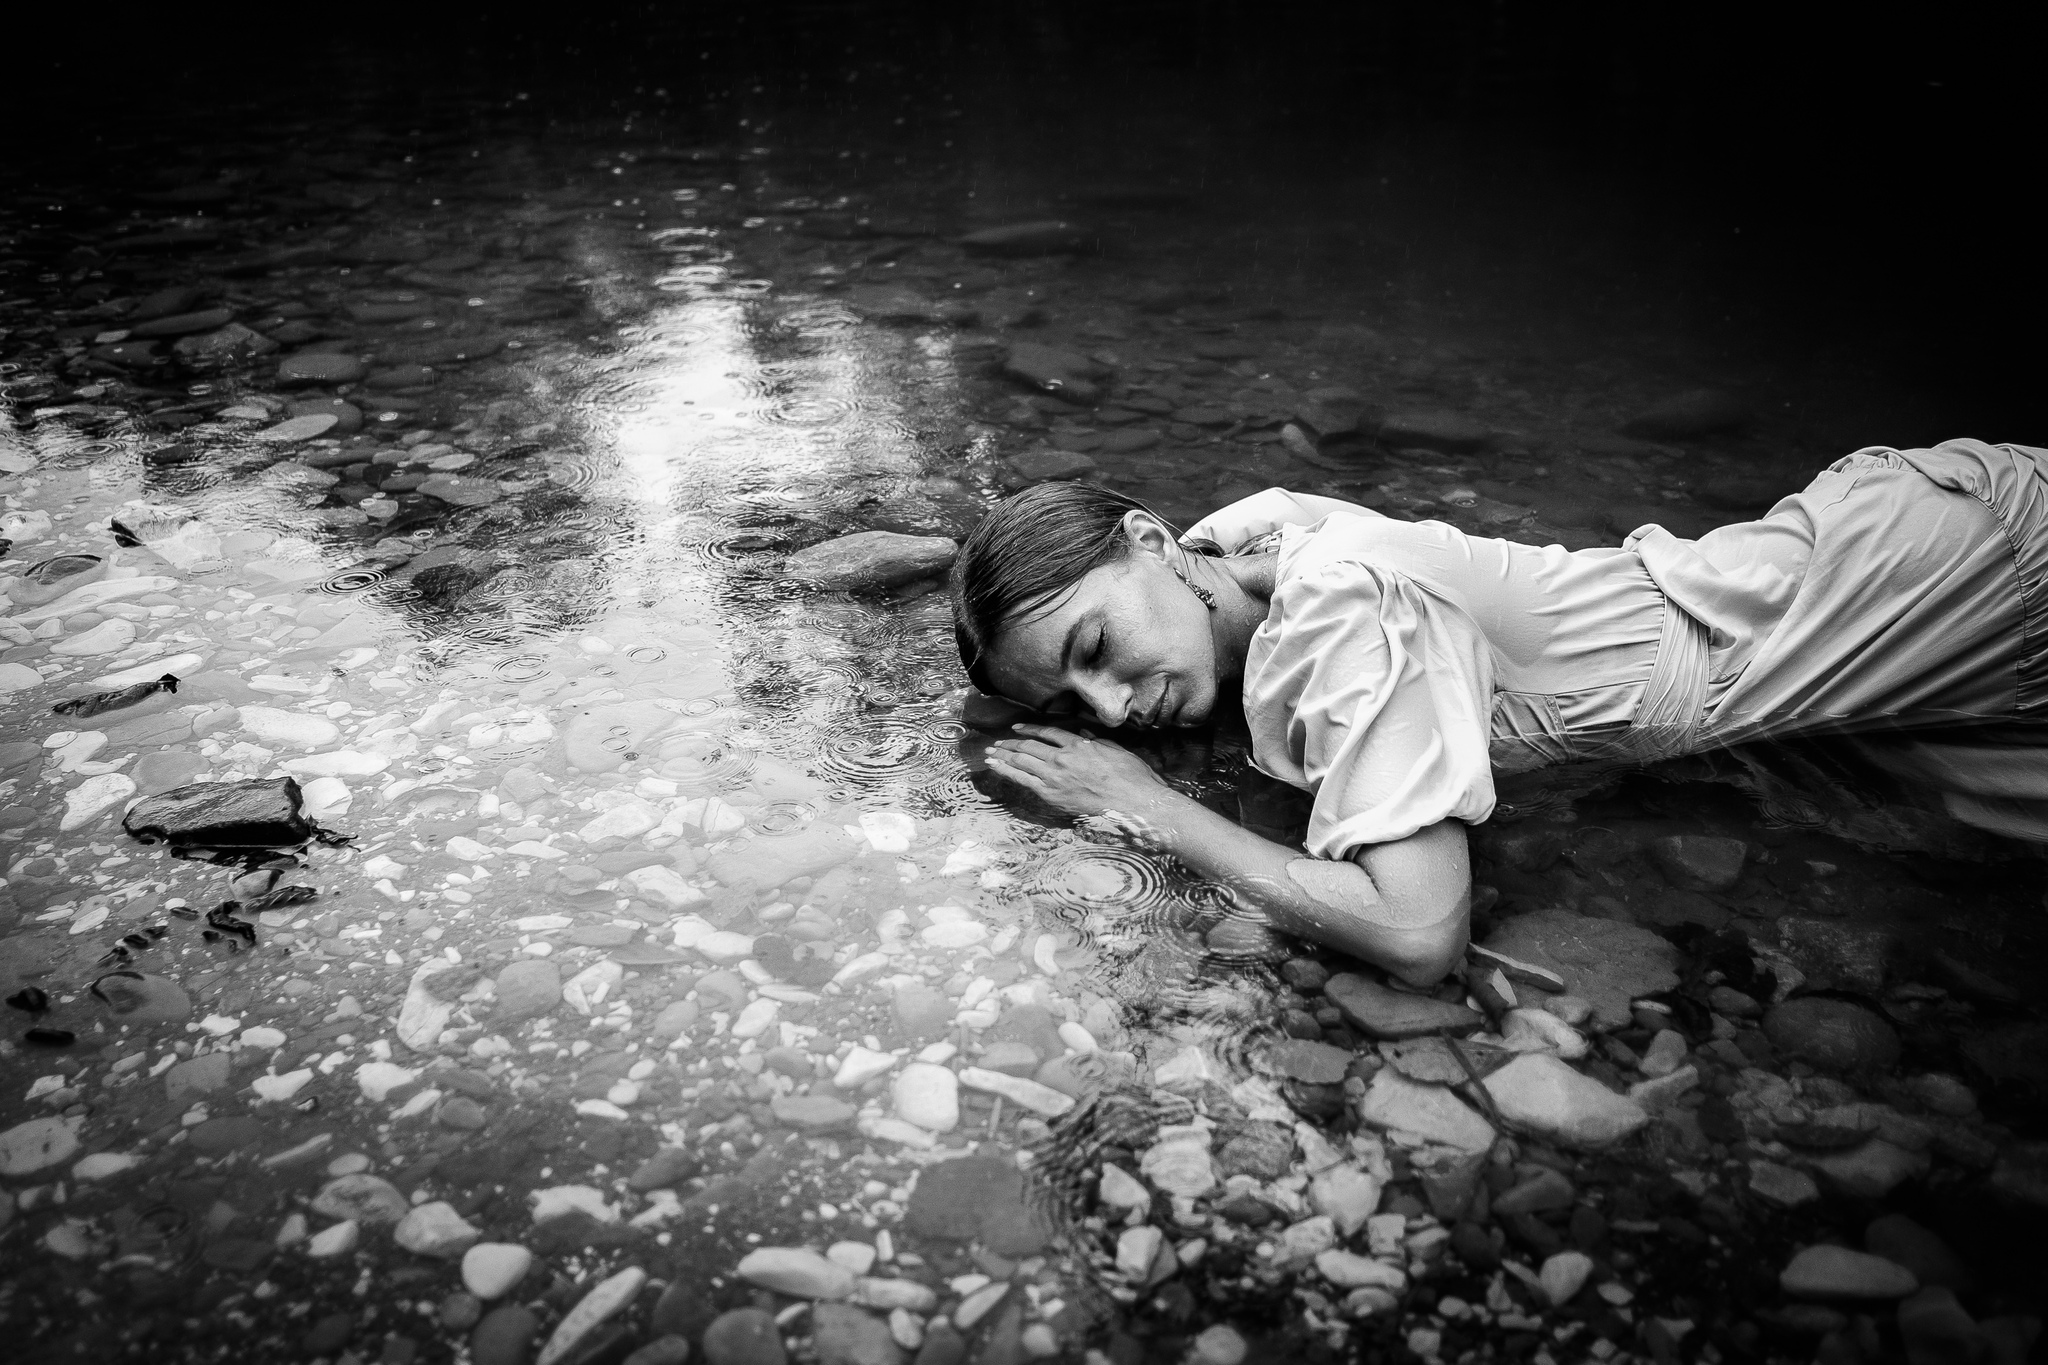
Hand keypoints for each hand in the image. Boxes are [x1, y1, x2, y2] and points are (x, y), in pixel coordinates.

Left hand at [982, 724, 1171, 819]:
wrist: (1133, 804)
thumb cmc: (1131, 778)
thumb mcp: (1116, 751)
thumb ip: (1096, 741)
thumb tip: (1083, 733)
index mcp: (1080, 744)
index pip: (1048, 732)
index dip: (1030, 729)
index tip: (1017, 728)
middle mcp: (1063, 757)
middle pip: (1029, 746)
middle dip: (1010, 743)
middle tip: (996, 742)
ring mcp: (1055, 776)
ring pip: (1021, 760)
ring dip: (1002, 754)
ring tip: (989, 752)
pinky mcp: (1051, 794)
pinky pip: (1021, 779)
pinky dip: (1005, 770)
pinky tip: (994, 766)